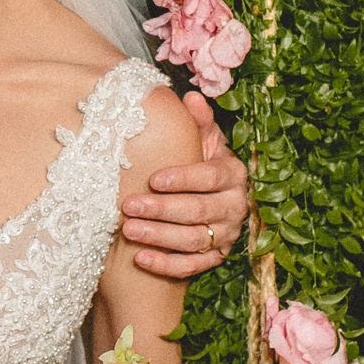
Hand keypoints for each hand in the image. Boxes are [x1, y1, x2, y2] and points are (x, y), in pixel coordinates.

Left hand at [119, 91, 247, 278]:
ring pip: (194, 240)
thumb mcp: (203, 138)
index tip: (153, 179)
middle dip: (161, 209)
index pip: (211, 177)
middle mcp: (235, 206)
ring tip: (128, 230)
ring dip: (159, 237)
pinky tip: (140, 257)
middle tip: (128, 206)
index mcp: (234, 174)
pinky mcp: (215, 257)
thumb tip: (192, 97)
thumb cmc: (201, 161)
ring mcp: (226, 235)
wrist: (212, 195)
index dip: (183, 179)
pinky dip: (166, 264)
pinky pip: (192, 266)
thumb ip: (198, 120)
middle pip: (199, 211)